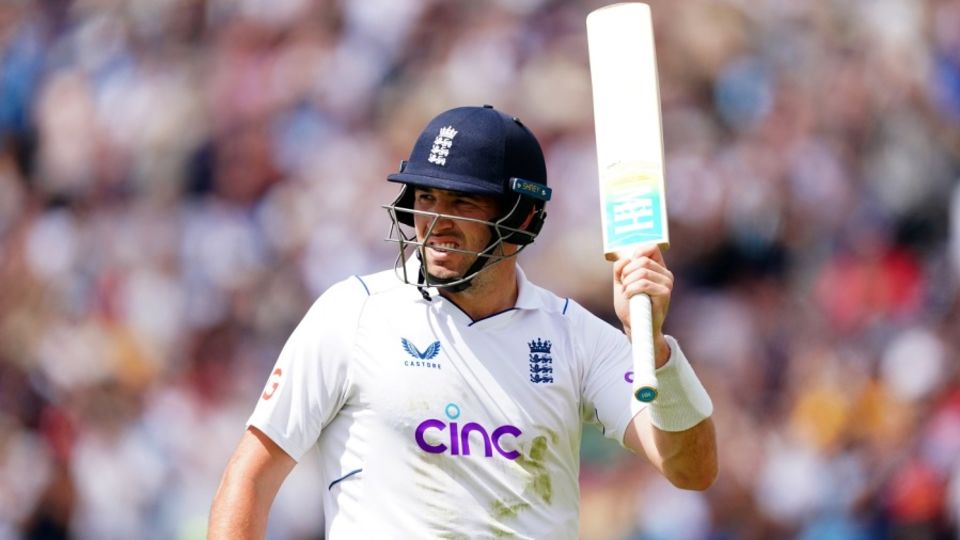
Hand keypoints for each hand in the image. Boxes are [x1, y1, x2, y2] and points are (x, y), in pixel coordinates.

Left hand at [612, 245, 673, 366]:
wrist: (634, 325)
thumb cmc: (630, 304)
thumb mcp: (622, 281)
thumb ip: (621, 268)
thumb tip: (625, 259)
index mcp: (658, 268)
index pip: (652, 247)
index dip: (636, 254)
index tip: (627, 269)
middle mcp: (666, 274)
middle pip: (642, 260)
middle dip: (626, 272)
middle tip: (624, 284)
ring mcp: (667, 284)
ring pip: (642, 272)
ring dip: (627, 282)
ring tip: (626, 292)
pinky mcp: (664, 294)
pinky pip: (643, 284)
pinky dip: (631, 289)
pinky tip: (629, 296)